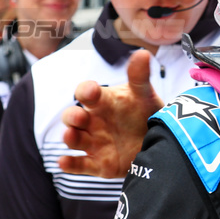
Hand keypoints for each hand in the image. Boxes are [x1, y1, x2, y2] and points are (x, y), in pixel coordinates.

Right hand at [58, 50, 162, 178]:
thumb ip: (140, 77)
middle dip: (73, 116)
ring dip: (69, 137)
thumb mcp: (144, 96)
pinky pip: (80, 165)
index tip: (91, 92)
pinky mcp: (98, 164)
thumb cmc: (144, 114)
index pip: (86, 93)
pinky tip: (63, 162)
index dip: (86, 91)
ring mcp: (94, 143)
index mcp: (102, 102)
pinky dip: (70, 164)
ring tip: (70, 135)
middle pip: (73, 117)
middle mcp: (93, 121)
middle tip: (80, 116)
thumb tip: (143, 53)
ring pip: (74, 139)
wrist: (156, 141)